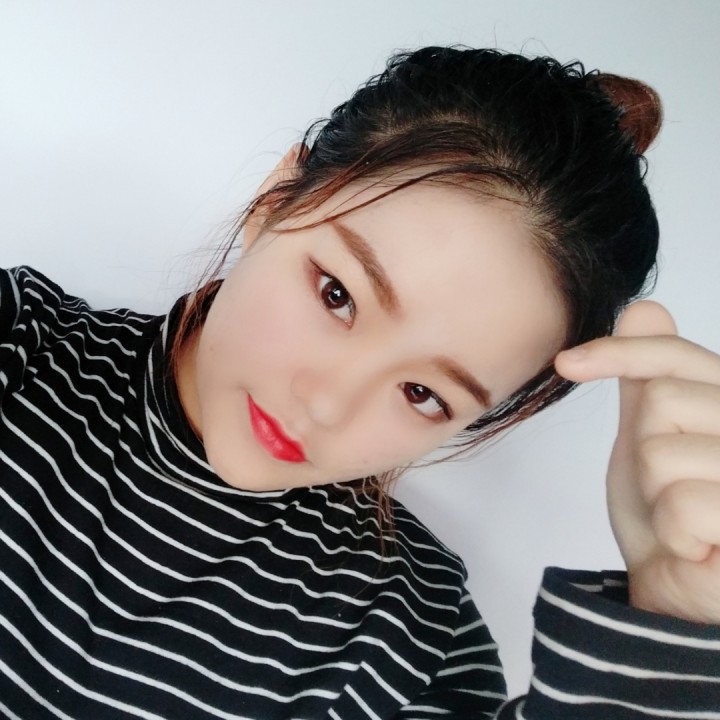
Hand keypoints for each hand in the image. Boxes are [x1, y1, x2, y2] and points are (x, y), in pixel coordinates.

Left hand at [555, 301, 719, 622]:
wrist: (675, 586)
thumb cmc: (664, 509)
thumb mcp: (648, 434)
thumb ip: (650, 377)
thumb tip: (644, 306)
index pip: (675, 356)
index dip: (618, 353)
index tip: (566, 363)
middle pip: (662, 400)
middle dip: (644, 451)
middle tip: (666, 486)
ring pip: (663, 453)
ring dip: (656, 495)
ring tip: (683, 517)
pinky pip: (682, 505)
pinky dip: (672, 531)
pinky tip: (696, 545)